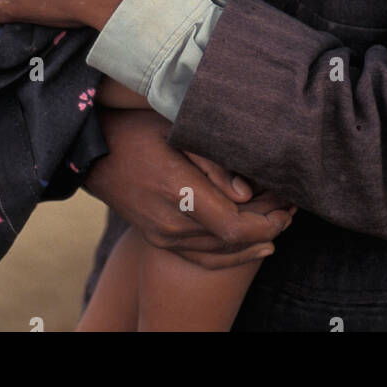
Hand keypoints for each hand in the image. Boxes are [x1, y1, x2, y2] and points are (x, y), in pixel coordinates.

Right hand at [83, 108, 295, 268]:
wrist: (94, 151)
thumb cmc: (139, 129)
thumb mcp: (177, 129)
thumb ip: (214, 163)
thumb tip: (247, 193)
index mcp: (178, 191)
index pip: (234, 227)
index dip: (267, 222)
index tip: (288, 206)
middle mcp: (170, 222)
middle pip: (231, 242)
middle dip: (268, 228)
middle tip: (292, 208)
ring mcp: (162, 235)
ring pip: (219, 254)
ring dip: (253, 241)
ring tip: (280, 222)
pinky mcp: (159, 238)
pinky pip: (201, 257)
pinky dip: (231, 255)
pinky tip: (256, 248)